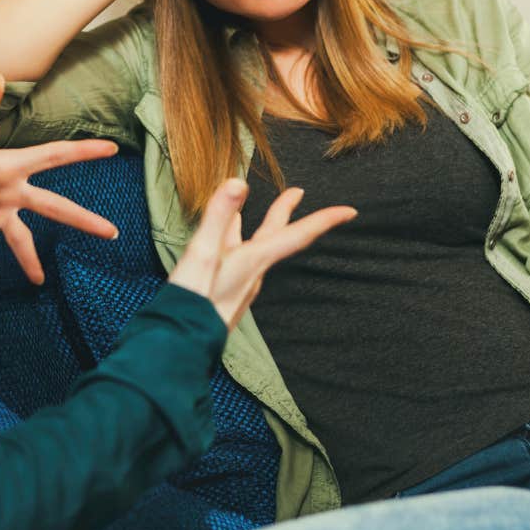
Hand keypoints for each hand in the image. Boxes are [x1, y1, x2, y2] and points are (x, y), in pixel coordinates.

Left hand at [0, 75, 119, 301]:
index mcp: (12, 166)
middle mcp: (11, 191)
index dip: (82, 152)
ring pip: (22, 238)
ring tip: (39, 282)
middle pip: (54, 206)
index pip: (54, 156)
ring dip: (30, 260)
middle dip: (82, 219)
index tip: (111, 148)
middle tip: (112, 233)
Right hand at [169, 179, 356, 330]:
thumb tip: (237, 182)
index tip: (350, 212)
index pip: (296, 235)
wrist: (179, 348)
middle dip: (286, 212)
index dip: (324, 220)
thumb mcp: (202, 255)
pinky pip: (236, 258)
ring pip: (253, 246)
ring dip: (258, 225)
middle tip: (299, 192)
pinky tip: (224, 240)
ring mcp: (239, 285)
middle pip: (276, 237)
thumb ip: (218, 218)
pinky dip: (233, 240)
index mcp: (253, 262)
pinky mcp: (225, 292)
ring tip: (247, 207)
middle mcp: (252, 274)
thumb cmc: (191, 305)